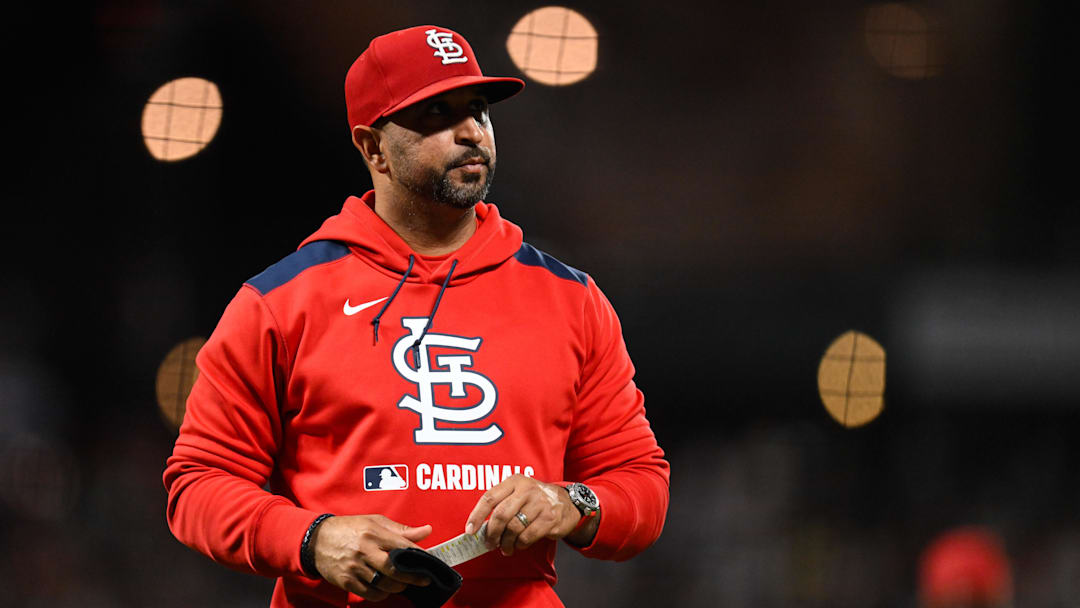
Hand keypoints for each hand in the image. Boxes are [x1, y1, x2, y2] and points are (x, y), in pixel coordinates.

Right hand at [312, 514, 431, 600]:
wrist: (316, 540)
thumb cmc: (350, 529)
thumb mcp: (375, 522)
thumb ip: (401, 529)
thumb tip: (426, 531)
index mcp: (373, 533)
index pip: (402, 546)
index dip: (418, 556)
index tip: (429, 563)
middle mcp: (364, 550)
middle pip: (394, 569)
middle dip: (412, 577)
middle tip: (423, 580)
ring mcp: (354, 567)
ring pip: (383, 584)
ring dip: (397, 586)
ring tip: (402, 582)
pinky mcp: (346, 581)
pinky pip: (369, 593)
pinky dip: (381, 594)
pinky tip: (384, 588)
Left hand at [464, 475, 582, 555]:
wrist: (568, 502)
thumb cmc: (536, 500)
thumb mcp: (519, 492)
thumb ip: (502, 504)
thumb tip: (480, 527)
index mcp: (514, 481)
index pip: (490, 497)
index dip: (477, 515)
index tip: (470, 530)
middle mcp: (527, 489)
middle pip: (500, 515)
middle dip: (492, 534)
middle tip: (490, 543)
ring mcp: (540, 503)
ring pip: (513, 528)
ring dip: (506, 543)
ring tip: (505, 547)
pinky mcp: (549, 518)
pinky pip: (527, 536)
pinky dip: (520, 544)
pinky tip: (519, 544)